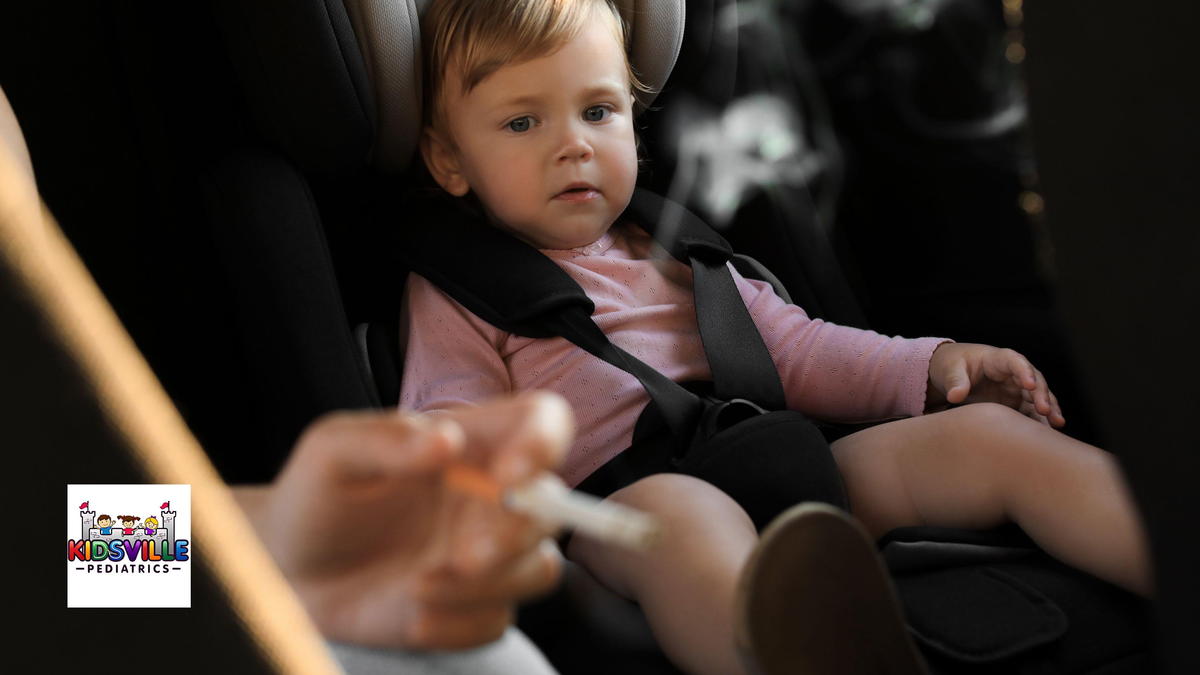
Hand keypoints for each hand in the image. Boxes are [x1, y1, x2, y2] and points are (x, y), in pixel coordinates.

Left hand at [238, 391, 572, 648]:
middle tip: (466, 555)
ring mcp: (488, 555)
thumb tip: (446, 439)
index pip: (544, 422)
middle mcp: (492, 497)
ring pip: (540, 569)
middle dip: (517, 535)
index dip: (544, 442)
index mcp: (475, 443)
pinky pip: (496, 621)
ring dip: (491, 584)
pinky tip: (409, 614)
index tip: (510, 474)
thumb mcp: (333, 450)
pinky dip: (458, 625)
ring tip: (418, 587)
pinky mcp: (471, 606)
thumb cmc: (317, 494)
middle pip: (552, 507)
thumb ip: (387, 439)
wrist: (288, 567)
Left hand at [926, 343, 1065, 426]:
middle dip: (1041, 394)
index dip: (1024, 371)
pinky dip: (1039, 421)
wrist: (953, 374)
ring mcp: (1017, 388)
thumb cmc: (954, 365)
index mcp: (999, 359)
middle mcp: (1013, 373)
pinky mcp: (1015, 403)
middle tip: (1045, 410)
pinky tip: (1046, 434)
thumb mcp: (951, 370)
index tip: (1030, 384)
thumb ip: (955, 382)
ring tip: (1056, 424)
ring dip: (1048, 410)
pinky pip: (1030, 412)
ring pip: (1037, 398)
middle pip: (1033, 380)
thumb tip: (954, 396)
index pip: (1015, 361)